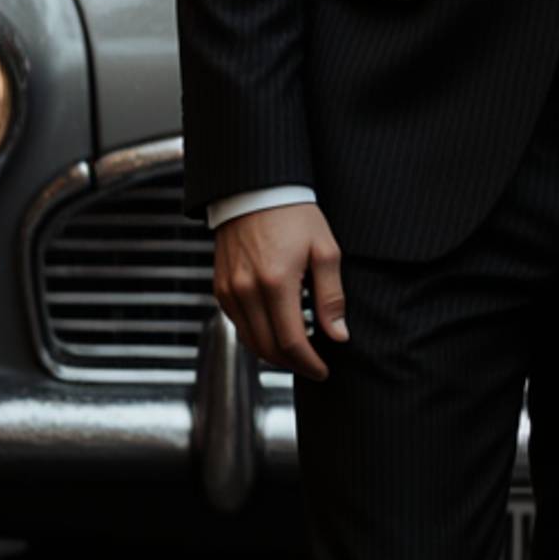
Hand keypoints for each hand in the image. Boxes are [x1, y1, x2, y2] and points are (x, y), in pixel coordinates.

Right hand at [214, 201, 347, 380]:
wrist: (256, 189)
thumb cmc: (293, 213)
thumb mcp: (324, 250)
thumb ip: (331, 297)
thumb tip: (338, 335)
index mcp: (275, 282)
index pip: (292, 342)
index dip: (309, 363)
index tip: (323, 370)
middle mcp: (246, 290)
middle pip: (268, 348)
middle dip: (293, 364)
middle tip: (314, 367)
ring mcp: (229, 289)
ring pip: (250, 340)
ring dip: (274, 354)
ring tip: (298, 353)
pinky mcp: (220, 286)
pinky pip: (238, 324)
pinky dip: (257, 336)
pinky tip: (275, 332)